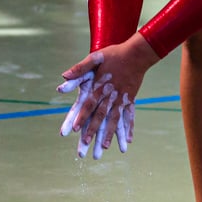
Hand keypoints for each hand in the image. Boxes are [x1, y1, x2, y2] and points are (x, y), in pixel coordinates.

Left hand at [57, 35, 156, 158]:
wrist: (137, 54)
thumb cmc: (114, 55)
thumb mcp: (95, 58)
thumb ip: (80, 68)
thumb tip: (64, 76)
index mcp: (99, 87)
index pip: (88, 105)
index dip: (81, 117)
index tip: (75, 129)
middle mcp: (110, 95)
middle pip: (100, 115)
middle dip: (92, 130)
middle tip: (84, 143)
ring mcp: (121, 99)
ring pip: (114, 119)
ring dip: (109, 134)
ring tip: (104, 147)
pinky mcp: (130, 99)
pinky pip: (130, 116)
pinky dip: (129, 128)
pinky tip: (128, 140)